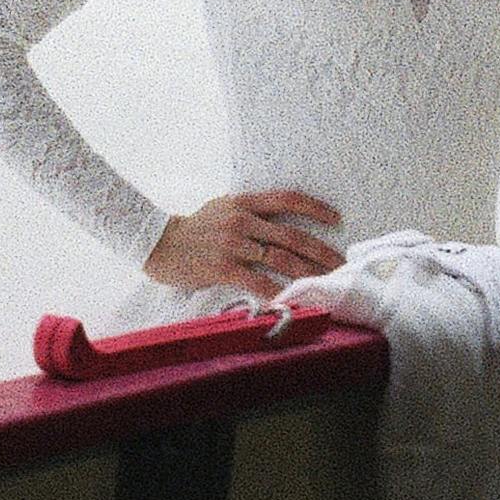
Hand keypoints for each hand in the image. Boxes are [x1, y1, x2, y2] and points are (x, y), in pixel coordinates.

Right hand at [143, 191, 344, 298]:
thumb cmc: (194, 228)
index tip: (336, 219)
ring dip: (308, 273)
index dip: (315, 208)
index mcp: (244, 202)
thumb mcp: (222, 207)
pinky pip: (258, 281)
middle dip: (321, 251)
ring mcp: (232, 244)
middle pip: (291, 236)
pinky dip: (278, 292)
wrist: (159, 244)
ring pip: (280, 259)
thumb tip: (282, 219)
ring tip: (326, 282)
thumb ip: (251, 211)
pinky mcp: (222, 267)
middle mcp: (241, 220)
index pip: (287, 199)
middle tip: (340, 263)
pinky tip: (293, 299)